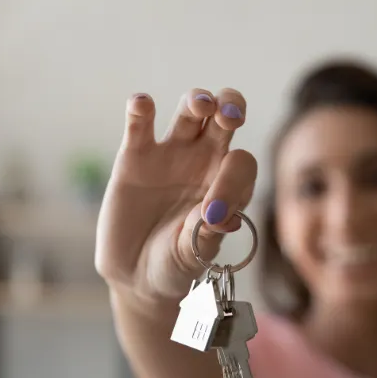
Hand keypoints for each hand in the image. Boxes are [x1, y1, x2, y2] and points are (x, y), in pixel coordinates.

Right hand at [95, 88, 257, 304]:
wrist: (137, 276)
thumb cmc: (176, 264)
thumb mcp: (195, 254)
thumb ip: (207, 232)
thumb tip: (218, 214)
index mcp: (229, 184)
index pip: (241, 164)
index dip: (233, 180)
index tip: (214, 213)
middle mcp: (205, 162)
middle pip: (224, 119)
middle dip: (231, 108)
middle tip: (230, 115)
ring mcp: (171, 155)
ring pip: (189, 113)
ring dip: (196, 100)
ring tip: (200, 104)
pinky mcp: (135, 156)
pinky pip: (140, 125)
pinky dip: (140, 109)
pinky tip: (142, 103)